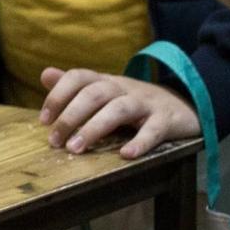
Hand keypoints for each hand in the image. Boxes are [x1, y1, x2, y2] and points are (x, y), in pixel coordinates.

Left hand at [39, 68, 199, 158]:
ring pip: (119, 109)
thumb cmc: (135, 102)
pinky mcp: (167, 120)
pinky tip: (125, 155)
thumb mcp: (105, 91)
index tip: (43, 121)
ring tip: (76, 149)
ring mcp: (147, 103)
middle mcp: (124, 88)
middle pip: (94, 94)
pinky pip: (154, 130)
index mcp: (106, 81)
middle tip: (55, 141)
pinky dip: (140, 142)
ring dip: (94, 128)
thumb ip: (75, 85)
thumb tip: (45, 75)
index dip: (58, 95)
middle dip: (71, 117)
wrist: (185, 104)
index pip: (78, 77)